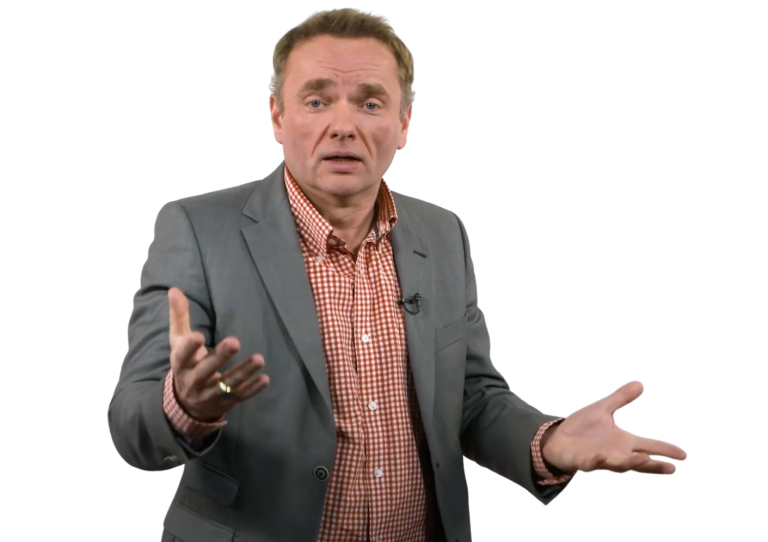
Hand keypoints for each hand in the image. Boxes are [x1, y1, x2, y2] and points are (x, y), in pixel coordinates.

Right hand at [168, 287, 269, 422]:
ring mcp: (210, 394)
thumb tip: (174, 289)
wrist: (186, 404)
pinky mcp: (225, 402)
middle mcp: (194, 381)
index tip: (198, 335)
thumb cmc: (186, 363)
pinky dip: (253, 389)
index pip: (182, 356)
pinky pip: (240, 396)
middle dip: (220, 357)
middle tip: (235, 341)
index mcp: (181, 365)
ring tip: (259, 359)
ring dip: (244, 372)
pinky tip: (265, 378)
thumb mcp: (178, 341)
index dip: (189, 347)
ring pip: (227, 384)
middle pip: (207, 370)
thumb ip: (179, 317)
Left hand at [541, 381, 686, 474]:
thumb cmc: (582, 428)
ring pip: (618, 465)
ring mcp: (600, 459)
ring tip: (644, 460)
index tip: (683, 455)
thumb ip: (621, 398)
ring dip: (630, 463)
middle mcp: (615, 453)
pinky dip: (598, 461)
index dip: (664, 450)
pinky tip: (604, 458)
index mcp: (623, 442)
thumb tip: (640, 383)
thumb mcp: (603, 409)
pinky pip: (591, 463)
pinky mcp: (582, 462)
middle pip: (638, 461)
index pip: (648, 445)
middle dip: (653, 465)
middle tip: (671, 468)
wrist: (555, 438)